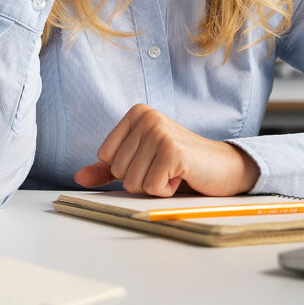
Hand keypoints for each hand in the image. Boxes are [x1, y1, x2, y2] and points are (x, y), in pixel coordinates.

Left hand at [74, 104, 260, 196]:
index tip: (152, 160)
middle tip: (166, 168)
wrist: (224, 168)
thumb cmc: (181, 165)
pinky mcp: (172, 151)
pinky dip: (166, 190)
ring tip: (174, 172)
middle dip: (141, 179)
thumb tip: (79, 177)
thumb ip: (108, 169)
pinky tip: (182, 176)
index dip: (127, 169)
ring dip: (154, 186)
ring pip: (132, 181)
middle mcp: (148, 117)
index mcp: (137, 114)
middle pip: (118, 170)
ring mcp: (160, 132)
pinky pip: (150, 187)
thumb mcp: (141, 163)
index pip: (105, 156)